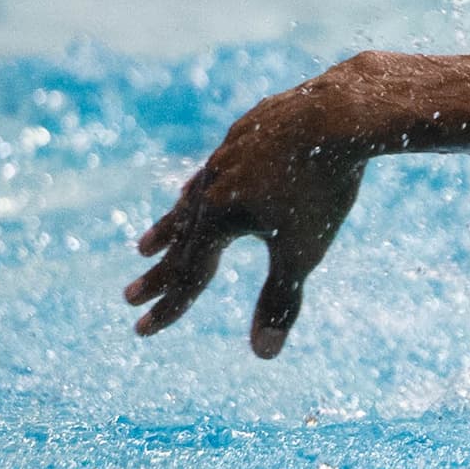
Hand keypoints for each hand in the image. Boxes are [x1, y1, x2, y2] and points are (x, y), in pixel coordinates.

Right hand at [125, 70, 380, 354]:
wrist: (338, 113)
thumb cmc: (321, 188)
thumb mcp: (301, 251)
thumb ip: (278, 300)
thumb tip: (262, 356)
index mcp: (216, 218)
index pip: (189, 275)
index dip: (169, 308)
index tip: (143, 330)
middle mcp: (210, 187)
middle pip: (179, 239)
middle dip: (159, 273)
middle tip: (131, 295)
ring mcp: (226, 157)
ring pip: (191, 200)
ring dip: (170, 226)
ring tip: (150, 243)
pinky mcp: (246, 133)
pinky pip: (215, 169)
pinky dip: (202, 189)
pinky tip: (206, 184)